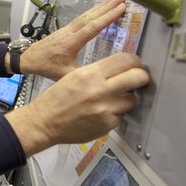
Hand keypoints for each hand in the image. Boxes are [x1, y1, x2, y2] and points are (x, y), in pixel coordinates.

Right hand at [9, 52, 149, 155]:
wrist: (44, 122)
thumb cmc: (56, 98)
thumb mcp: (74, 76)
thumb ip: (98, 72)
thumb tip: (121, 70)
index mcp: (90, 74)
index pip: (126, 60)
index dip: (135, 61)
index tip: (135, 64)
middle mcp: (101, 90)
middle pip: (138, 77)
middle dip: (141, 76)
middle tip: (138, 78)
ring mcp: (106, 109)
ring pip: (132, 99)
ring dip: (126, 98)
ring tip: (113, 99)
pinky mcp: (107, 125)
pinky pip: (120, 116)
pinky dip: (114, 114)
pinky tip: (100, 114)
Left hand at [20, 0, 125, 79]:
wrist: (28, 58)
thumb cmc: (46, 66)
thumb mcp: (64, 74)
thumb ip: (81, 74)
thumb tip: (100, 74)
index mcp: (71, 42)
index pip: (93, 27)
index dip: (108, 17)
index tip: (121, 8)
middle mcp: (70, 32)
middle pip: (91, 16)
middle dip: (108, 6)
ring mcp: (67, 28)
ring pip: (86, 14)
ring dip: (101, 6)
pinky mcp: (66, 28)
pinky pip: (82, 17)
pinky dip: (93, 11)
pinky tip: (99, 8)